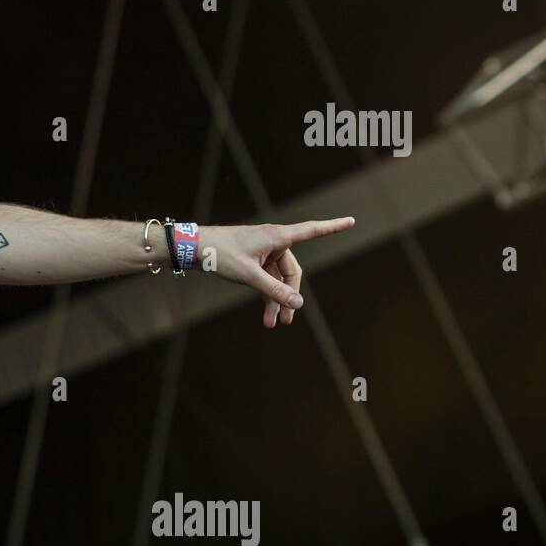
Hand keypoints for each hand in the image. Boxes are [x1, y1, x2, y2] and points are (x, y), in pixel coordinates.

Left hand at [199, 217, 355, 327]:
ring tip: (272, 324)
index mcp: (277, 236)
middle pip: (291, 271)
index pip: (311, 230)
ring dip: (276, 300)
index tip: (352, 221)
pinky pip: (267, 278)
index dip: (332, 227)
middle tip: (285, 322)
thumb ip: (273, 290)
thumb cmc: (220, 254)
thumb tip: (298, 303)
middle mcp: (273, 241)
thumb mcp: (249, 275)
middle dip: (289, 295)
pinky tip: (265, 314)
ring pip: (278, 278)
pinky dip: (266, 294)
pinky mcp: (253, 259)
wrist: (193, 248)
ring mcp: (263, 251)